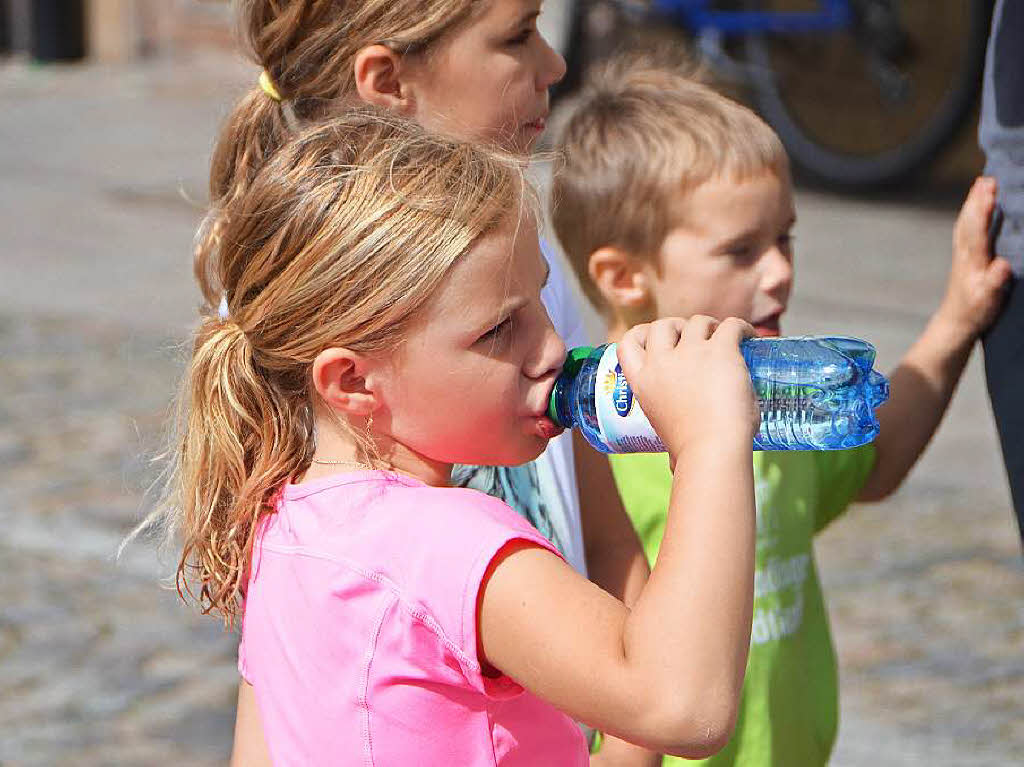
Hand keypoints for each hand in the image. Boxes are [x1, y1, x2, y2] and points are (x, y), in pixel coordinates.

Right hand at [617, 316, 757, 463]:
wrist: (711, 450)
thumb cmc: (690, 452)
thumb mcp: (663, 432)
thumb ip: (668, 433)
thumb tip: (673, 464)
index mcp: (642, 381)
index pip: (626, 342)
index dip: (640, 334)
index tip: (654, 338)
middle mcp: (662, 361)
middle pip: (663, 324)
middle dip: (678, 326)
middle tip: (695, 338)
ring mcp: (691, 353)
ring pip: (698, 321)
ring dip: (710, 326)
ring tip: (724, 338)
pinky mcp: (721, 351)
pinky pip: (732, 326)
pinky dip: (742, 328)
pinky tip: (749, 336)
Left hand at [939, 177, 1012, 338]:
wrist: (955, 323)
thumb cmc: (974, 312)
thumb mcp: (988, 300)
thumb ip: (995, 282)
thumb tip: (1002, 265)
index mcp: (972, 260)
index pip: (977, 228)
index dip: (983, 208)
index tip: (990, 188)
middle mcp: (965, 253)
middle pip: (969, 220)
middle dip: (977, 198)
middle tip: (987, 177)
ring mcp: (962, 255)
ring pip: (966, 223)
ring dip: (973, 202)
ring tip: (981, 183)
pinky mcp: (964, 258)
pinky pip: (967, 230)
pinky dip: (972, 214)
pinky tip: (976, 208)